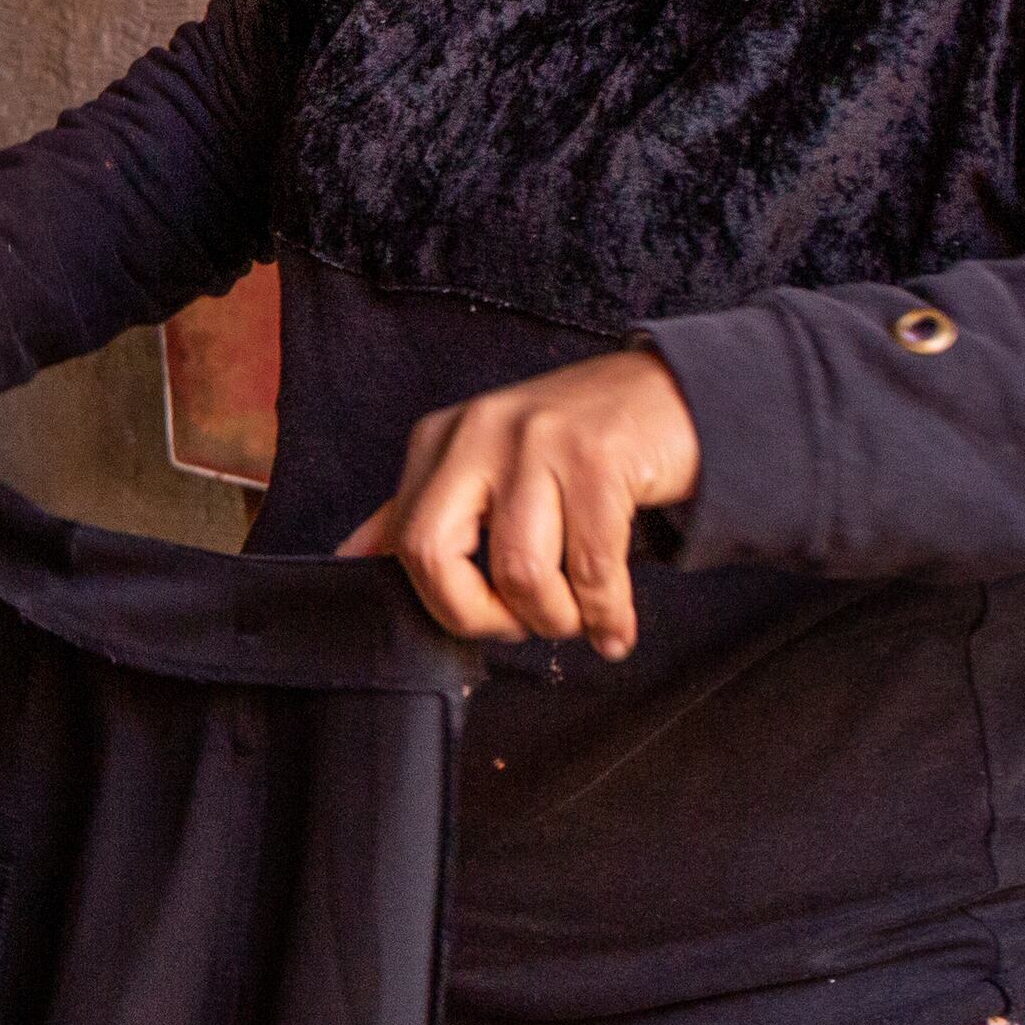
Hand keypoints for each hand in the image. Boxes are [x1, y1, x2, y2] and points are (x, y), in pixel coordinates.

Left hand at [339, 348, 700, 657]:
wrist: (672, 396)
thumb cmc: (576, 447)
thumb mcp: (487, 466)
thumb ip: (424, 512)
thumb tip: (352, 559)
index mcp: (439, 440)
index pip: (403, 546)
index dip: (446, 603)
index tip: (489, 618)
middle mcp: (478, 433)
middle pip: (434, 555)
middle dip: (479, 616)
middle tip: (523, 625)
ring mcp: (537, 440)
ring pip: (519, 571)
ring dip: (557, 619)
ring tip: (581, 619)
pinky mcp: (598, 458)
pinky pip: (592, 569)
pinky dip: (608, 614)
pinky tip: (617, 627)